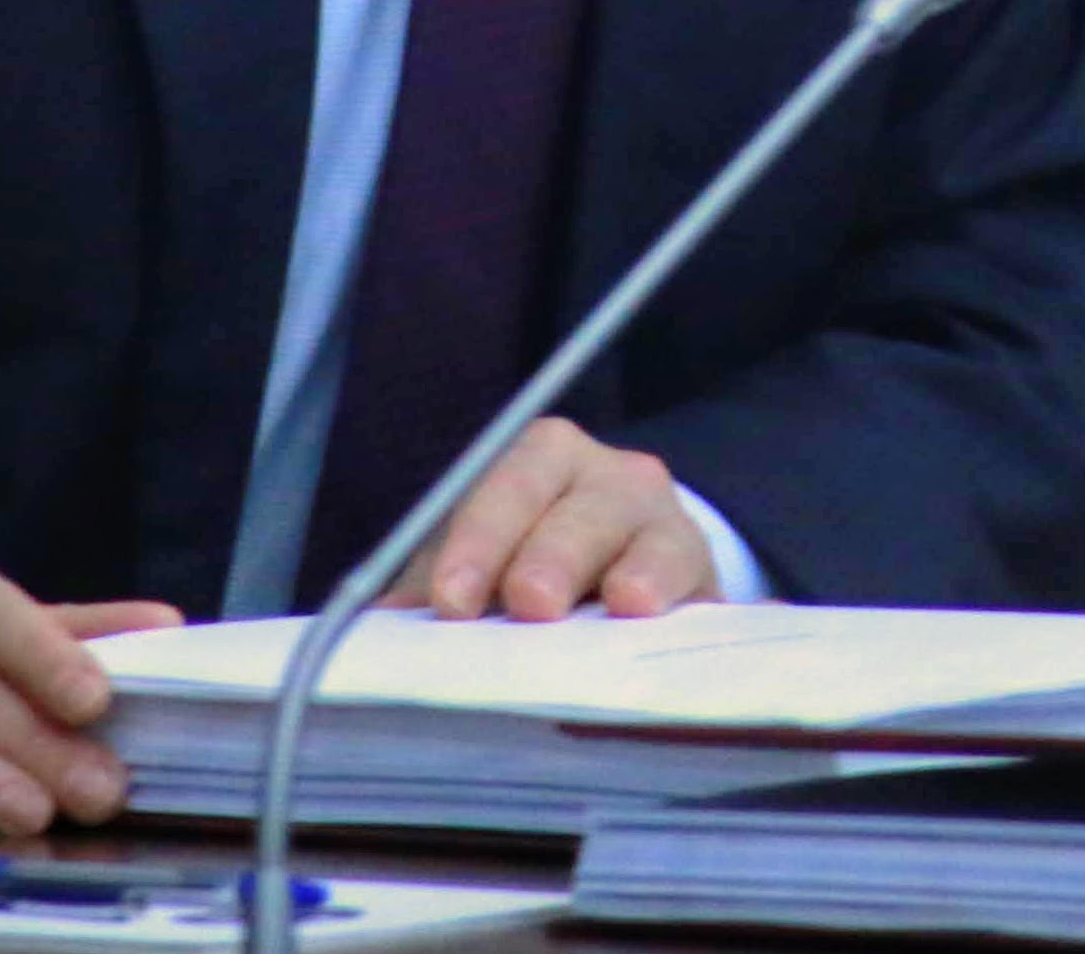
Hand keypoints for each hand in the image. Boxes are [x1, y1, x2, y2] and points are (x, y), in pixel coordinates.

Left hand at [394, 417, 719, 620]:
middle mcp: (608, 478)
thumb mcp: (482, 561)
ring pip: (650, 538)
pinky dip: (681, 600)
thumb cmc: (534, 560)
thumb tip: (381, 625)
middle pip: (581, 509)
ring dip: (633, 571)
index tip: (452, 599)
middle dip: (552, 554)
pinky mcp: (702, 576)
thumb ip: (437, 583)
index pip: (509, 485)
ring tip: (622, 601)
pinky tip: (667, 619)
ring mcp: (663, 523)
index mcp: (541, 460)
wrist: (628, 568)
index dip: (480, 539)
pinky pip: (698, 584)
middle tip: (530, 601)